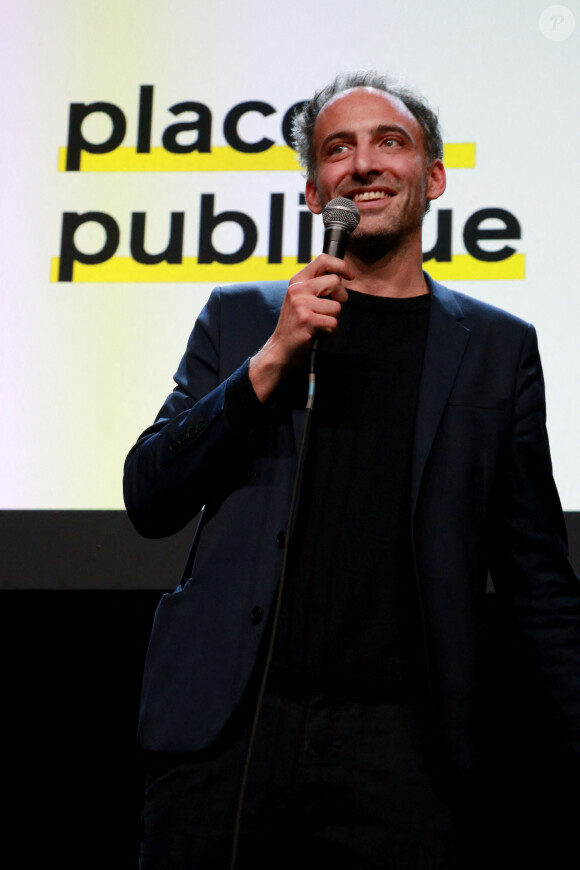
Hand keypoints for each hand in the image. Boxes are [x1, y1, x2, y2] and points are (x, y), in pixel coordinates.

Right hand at [249, 255, 352, 401]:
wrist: (281, 348)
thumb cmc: (296, 324)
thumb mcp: (302, 299)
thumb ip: (317, 286)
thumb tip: (342, 276)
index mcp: (297, 281)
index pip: (323, 260)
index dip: (341, 265)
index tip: (350, 275)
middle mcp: (298, 289)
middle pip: (335, 282)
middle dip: (341, 297)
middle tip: (330, 309)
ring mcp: (301, 304)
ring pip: (337, 306)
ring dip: (333, 318)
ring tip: (318, 323)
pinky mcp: (307, 320)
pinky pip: (333, 322)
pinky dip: (329, 331)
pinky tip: (317, 332)